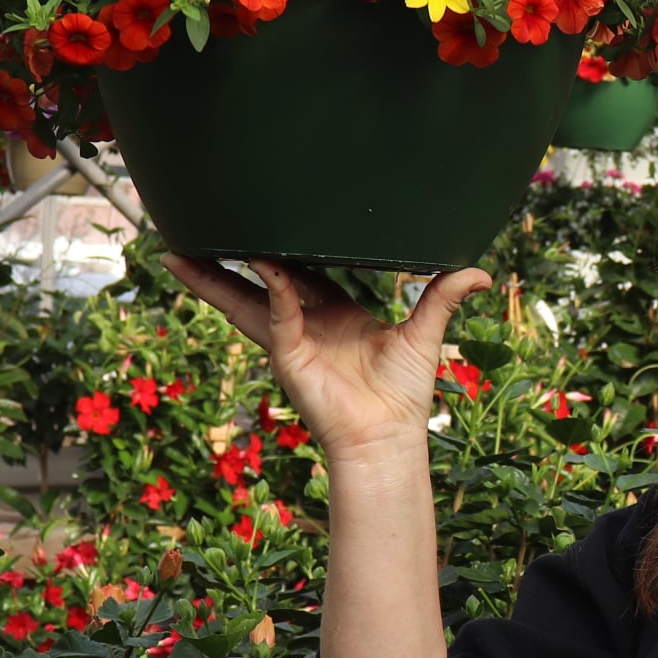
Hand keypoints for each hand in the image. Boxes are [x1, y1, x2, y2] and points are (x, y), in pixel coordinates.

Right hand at [165, 256, 484, 465]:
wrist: (389, 437)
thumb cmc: (404, 394)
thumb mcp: (425, 332)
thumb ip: (442, 296)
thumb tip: (479, 270)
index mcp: (333, 314)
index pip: (298, 272)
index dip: (279, 248)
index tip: (261, 219)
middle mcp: (305, 325)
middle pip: (256, 283)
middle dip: (223, 261)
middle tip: (195, 231)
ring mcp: (291, 341)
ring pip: (245, 300)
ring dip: (213, 279)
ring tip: (178, 255)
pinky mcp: (289, 358)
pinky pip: (278, 316)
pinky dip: (271, 291)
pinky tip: (262, 265)